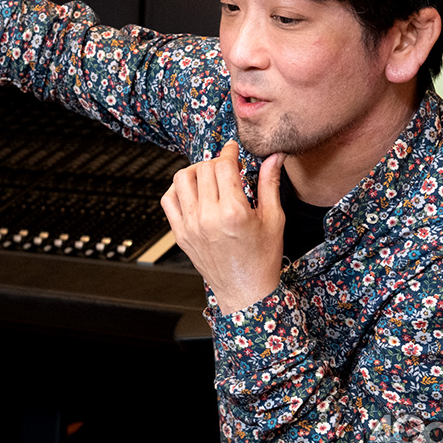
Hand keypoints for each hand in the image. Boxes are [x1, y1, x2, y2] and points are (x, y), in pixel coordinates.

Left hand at [161, 141, 285, 313]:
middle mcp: (208, 218)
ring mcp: (190, 226)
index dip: (229, 152)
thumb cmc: (262, 259)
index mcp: (233, 212)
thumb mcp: (274, 219)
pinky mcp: (180, 234)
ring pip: (181, 180)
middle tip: (227, 168)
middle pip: (202, 169)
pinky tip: (194, 193)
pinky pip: (168, 200)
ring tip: (209, 178)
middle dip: (215, 162)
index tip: (233, 150)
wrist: (245, 292)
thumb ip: (270, 184)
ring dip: (195, 172)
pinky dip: (178, 190)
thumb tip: (274, 157)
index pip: (223, 165)